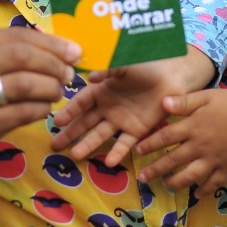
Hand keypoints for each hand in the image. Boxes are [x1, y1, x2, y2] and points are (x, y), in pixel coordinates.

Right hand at [0, 28, 80, 179]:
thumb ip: (8, 57)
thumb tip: (64, 49)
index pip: (16, 35)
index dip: (51, 42)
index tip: (75, 52)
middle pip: (22, 55)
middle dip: (54, 64)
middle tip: (70, 75)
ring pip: (24, 83)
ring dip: (50, 87)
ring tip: (57, 93)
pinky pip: (22, 112)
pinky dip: (41, 109)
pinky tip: (43, 110)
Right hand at [51, 50, 214, 165]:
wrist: (171, 77)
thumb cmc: (146, 67)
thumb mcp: (125, 64)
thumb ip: (109, 69)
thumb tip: (91, 76)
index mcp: (102, 90)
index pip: (82, 102)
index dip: (70, 111)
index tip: (57, 121)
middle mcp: (107, 108)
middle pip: (85, 122)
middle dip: (70, 133)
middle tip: (55, 145)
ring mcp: (120, 121)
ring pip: (100, 135)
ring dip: (88, 145)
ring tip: (75, 155)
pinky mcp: (136, 131)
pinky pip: (125, 143)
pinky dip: (118, 152)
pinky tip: (109, 163)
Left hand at [135, 88, 226, 197]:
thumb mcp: (206, 96)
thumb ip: (184, 102)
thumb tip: (161, 103)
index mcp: (192, 127)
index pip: (165, 138)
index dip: (149, 145)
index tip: (137, 151)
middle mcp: (200, 146)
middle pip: (173, 161)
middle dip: (155, 170)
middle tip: (142, 177)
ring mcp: (214, 159)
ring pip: (190, 176)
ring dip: (176, 182)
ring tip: (166, 185)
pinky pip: (214, 183)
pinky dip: (204, 190)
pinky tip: (197, 194)